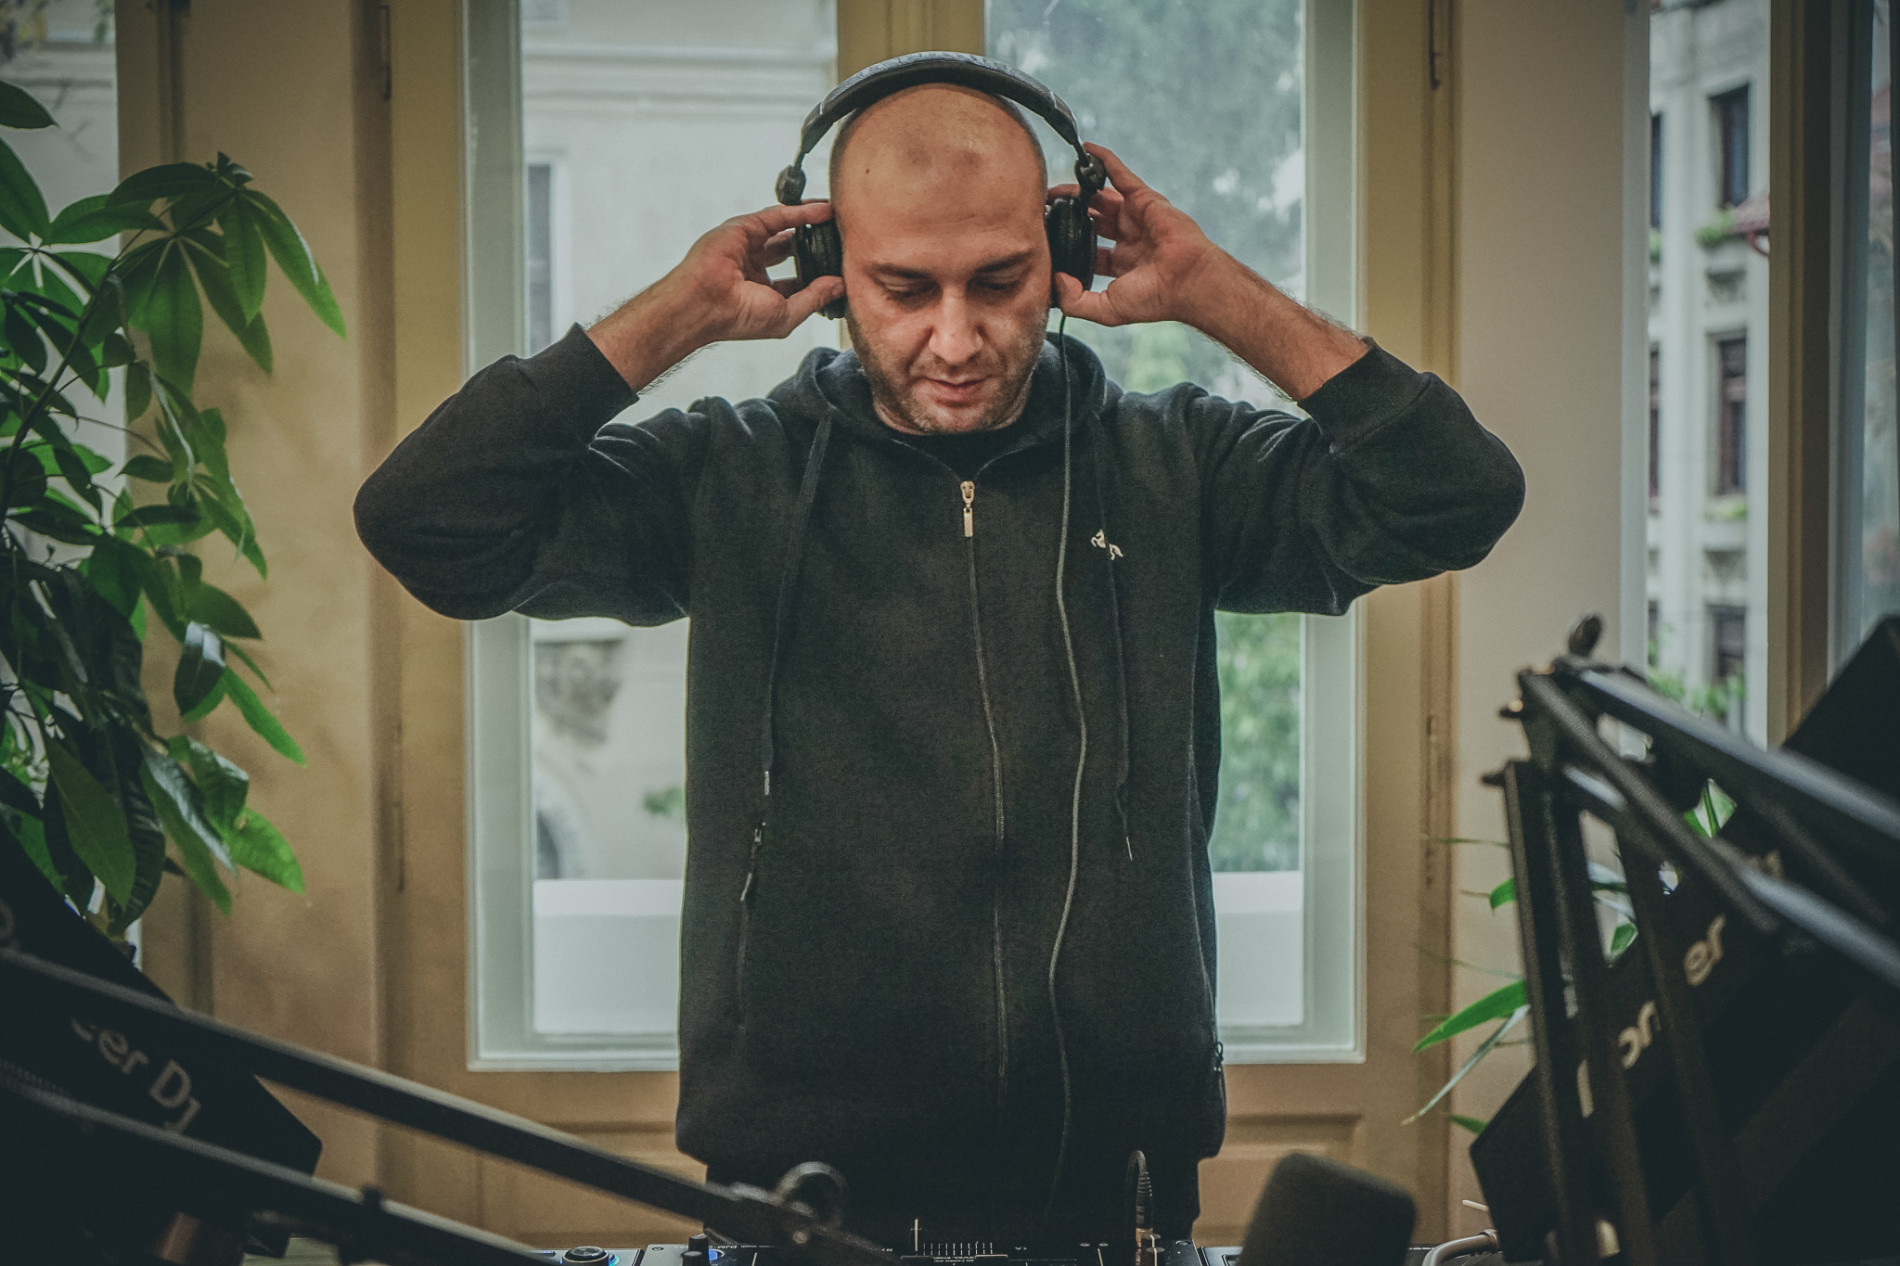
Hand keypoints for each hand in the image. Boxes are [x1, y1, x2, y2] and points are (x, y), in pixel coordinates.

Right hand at [589, 202, 845, 390]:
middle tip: (841, 238)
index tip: (842, 267)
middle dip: (816, 244)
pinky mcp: (744, 229)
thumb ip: (814, 297)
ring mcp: (748, 247)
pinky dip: (802, 212)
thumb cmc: (737, 318)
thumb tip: (839, 286)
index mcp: (763, 291)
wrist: (704, 304)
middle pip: (791, 249)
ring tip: (837, 218)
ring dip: (811, 223)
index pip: (796, 278)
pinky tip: (823, 211)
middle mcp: (755, 267)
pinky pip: (778, 216)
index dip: (819, 272)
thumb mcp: (787, 314)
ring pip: (785, 229)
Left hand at [1051, 145, 1222, 327]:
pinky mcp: (1145, 199)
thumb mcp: (1108, 310)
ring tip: (1052, 186)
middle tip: (1041, 208)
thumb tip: (1055, 281)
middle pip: (1091, 220)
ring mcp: (1137, 217)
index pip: (1088, 251)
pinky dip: (1105, 160)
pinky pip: (1121, 174)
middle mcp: (1129, 239)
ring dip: (1078, 189)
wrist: (1189, 281)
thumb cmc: (1156, 299)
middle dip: (1067, 214)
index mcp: (1121, 265)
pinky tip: (1087, 150)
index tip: (1043, 240)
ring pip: (1101, 197)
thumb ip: (1076, 301)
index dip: (1067, 245)